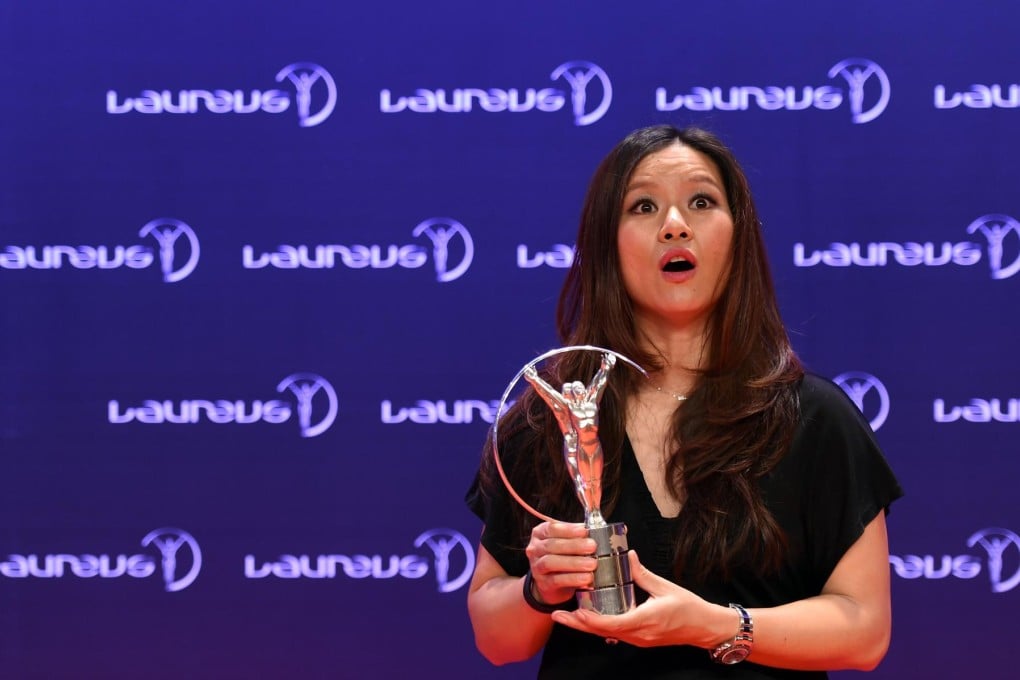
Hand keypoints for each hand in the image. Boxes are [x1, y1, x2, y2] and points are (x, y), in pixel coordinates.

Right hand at [525, 521, 596, 604]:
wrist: (552, 583)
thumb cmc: (562, 556)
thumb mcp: (565, 542)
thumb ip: (575, 536)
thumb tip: (591, 532)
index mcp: (540, 533)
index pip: (552, 528)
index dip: (568, 530)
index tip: (584, 531)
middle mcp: (535, 549)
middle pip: (552, 545)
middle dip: (574, 545)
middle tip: (592, 546)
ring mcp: (537, 567)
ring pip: (551, 562)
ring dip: (574, 563)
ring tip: (592, 563)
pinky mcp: (543, 584)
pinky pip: (557, 580)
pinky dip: (573, 579)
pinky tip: (586, 578)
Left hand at [550, 551, 720, 647]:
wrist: (704, 628)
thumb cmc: (689, 608)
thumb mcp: (665, 587)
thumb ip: (643, 573)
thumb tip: (629, 555)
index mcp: (645, 620)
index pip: (613, 623)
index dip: (592, 619)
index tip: (577, 610)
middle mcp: (639, 634)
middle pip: (602, 631)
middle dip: (578, 624)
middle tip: (558, 614)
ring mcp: (638, 639)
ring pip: (606, 634)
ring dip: (586, 625)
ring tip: (566, 615)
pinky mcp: (639, 638)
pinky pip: (615, 633)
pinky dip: (599, 625)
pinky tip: (588, 616)